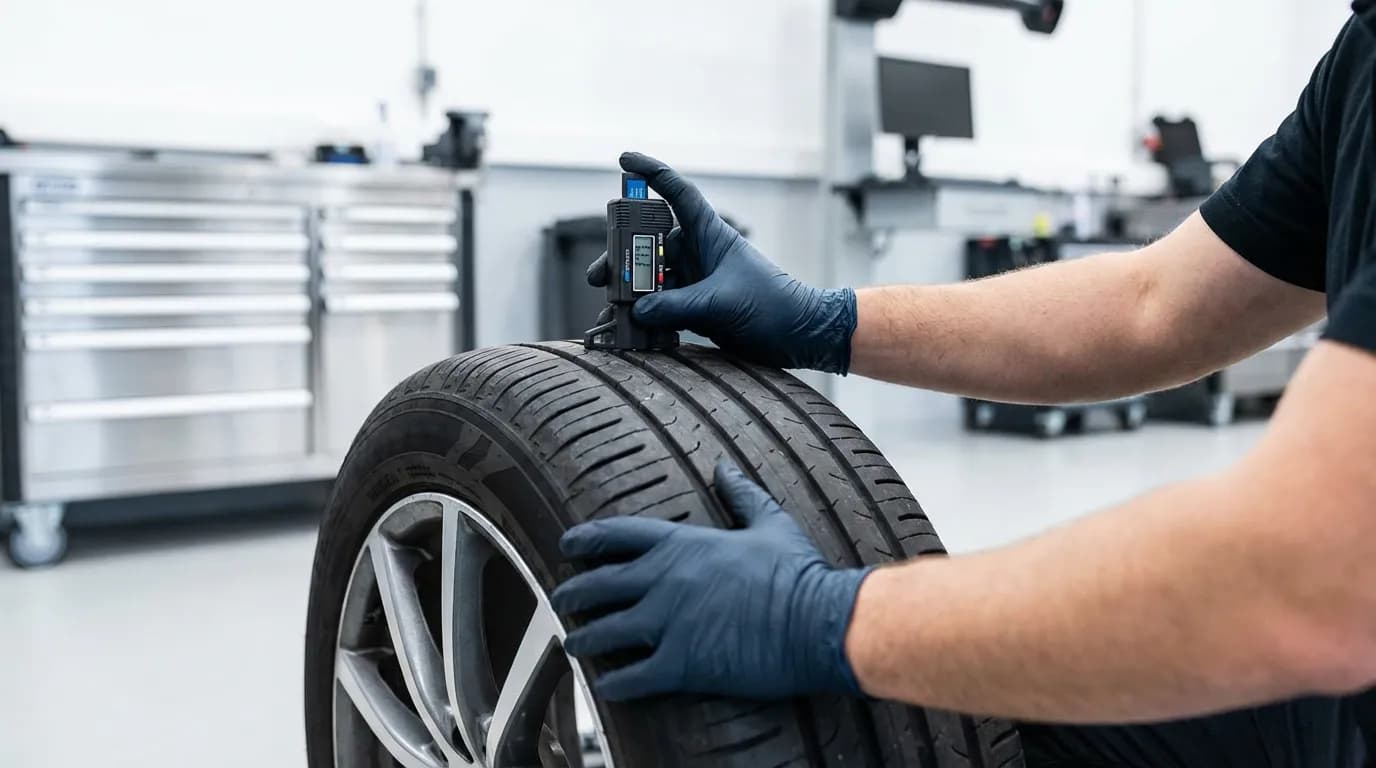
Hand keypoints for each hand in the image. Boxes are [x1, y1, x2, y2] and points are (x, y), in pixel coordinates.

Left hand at [550, 461, 872, 700]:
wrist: (820, 621)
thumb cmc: (798, 573)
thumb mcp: (769, 522)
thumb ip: (740, 494)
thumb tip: (724, 467)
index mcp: (684, 545)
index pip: (619, 535)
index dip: (587, 539)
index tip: (567, 545)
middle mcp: (666, 580)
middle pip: (599, 584)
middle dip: (573, 593)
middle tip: (560, 599)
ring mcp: (669, 623)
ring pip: (605, 632)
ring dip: (583, 639)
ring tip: (573, 644)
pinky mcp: (681, 663)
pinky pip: (632, 677)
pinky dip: (613, 683)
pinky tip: (603, 687)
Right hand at [587, 152, 856, 373]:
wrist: (800, 337)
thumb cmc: (774, 308)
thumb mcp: (722, 303)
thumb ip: (677, 305)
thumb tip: (637, 310)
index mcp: (711, 235)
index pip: (678, 195)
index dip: (652, 174)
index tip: (624, 160)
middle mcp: (699, 254)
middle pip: (649, 244)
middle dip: (621, 258)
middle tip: (600, 278)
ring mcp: (696, 281)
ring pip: (650, 279)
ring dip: (628, 294)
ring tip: (609, 311)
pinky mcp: (696, 308)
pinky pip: (660, 307)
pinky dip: (643, 318)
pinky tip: (629, 331)